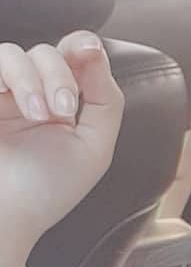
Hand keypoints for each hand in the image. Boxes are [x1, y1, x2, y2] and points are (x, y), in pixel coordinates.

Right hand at [0, 32, 124, 266]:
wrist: (4, 220)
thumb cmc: (45, 192)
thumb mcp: (94, 146)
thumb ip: (104, 99)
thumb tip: (94, 51)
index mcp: (61, 103)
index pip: (74, 56)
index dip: (83, 46)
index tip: (88, 52)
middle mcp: (30, 95)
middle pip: (47, 52)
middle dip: (61, 75)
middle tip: (63, 110)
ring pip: (12, 54)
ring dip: (32, 78)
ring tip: (39, 114)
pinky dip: (10, 78)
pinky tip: (22, 108)